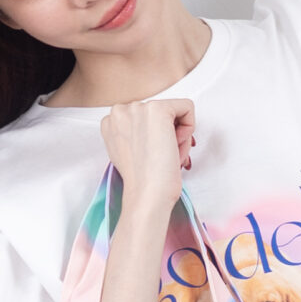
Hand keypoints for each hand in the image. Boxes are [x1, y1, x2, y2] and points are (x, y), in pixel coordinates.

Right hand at [100, 98, 194, 217]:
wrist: (146, 194)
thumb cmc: (142, 182)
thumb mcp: (128, 152)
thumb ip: (134, 135)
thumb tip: (153, 130)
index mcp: (110, 122)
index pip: (145, 119)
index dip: (155, 137)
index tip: (152, 156)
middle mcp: (120, 110)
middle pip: (160, 113)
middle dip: (168, 135)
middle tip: (162, 158)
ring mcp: (137, 108)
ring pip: (174, 113)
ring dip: (178, 135)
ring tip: (167, 155)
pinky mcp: (157, 109)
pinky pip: (187, 108)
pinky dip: (190, 128)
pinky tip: (175, 147)